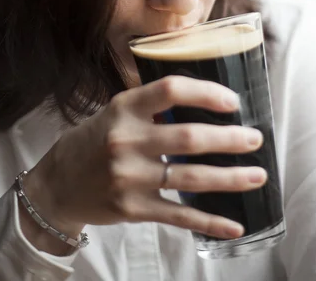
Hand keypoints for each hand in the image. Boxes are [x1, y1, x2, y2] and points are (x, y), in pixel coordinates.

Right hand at [22, 76, 266, 250]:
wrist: (58, 185)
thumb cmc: (94, 140)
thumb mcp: (116, 111)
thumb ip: (151, 106)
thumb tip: (203, 99)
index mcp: (124, 108)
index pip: (171, 90)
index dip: (206, 93)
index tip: (233, 101)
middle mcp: (127, 140)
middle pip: (189, 138)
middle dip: (229, 139)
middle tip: (255, 139)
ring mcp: (130, 177)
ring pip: (191, 178)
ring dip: (230, 178)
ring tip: (257, 175)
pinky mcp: (134, 208)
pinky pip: (179, 216)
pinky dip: (210, 222)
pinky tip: (234, 225)